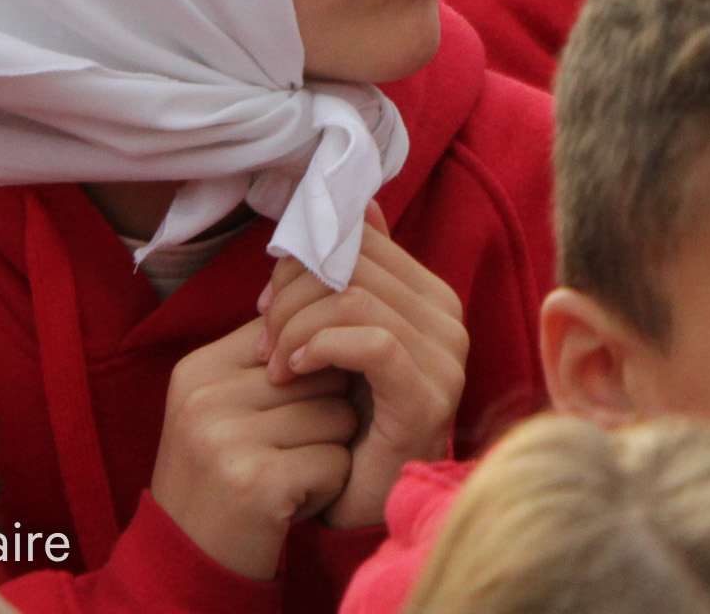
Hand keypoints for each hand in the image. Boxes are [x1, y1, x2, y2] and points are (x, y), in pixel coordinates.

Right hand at [148, 319, 359, 579]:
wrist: (188, 563)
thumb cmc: (224, 476)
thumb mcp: (224, 408)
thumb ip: (266, 360)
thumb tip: (334, 303)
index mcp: (197, 368)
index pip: (293, 331)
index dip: (312, 373)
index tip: (284, 415)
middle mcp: (204, 396)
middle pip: (323, 372)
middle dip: (325, 414)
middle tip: (284, 454)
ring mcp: (225, 438)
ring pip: (338, 415)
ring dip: (329, 452)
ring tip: (287, 476)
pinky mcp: (255, 481)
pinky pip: (337, 461)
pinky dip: (329, 487)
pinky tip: (292, 503)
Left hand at [259, 204, 469, 531]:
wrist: (359, 505)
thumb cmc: (345, 420)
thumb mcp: (340, 340)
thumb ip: (351, 279)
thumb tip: (357, 205)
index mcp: (429, 296)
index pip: (362, 242)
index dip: (303, 262)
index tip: (265, 303)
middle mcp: (447, 318)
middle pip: (357, 265)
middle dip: (294, 293)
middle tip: (263, 338)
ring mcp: (444, 358)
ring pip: (358, 299)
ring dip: (298, 325)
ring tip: (274, 362)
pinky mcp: (428, 395)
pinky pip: (373, 343)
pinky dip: (322, 346)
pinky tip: (294, 369)